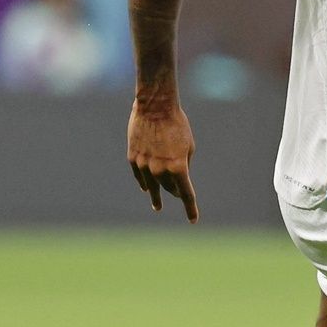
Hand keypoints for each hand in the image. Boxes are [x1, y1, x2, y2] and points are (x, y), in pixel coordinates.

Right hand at [127, 100, 199, 221]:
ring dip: (157, 194)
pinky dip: (144, 183)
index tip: (193, 220)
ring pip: (153, 186)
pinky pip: (140, 176)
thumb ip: (184, 164)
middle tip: (177, 195)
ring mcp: (145, 165)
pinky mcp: (133, 158)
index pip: (186, 195)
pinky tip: (146, 189)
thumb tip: (177, 177)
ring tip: (157, 206)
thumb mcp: (189, 146)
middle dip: (174, 192)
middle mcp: (160, 170)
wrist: (155, 106)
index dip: (190, 208)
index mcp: (178, 167)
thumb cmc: (177, 124)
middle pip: (169, 188)